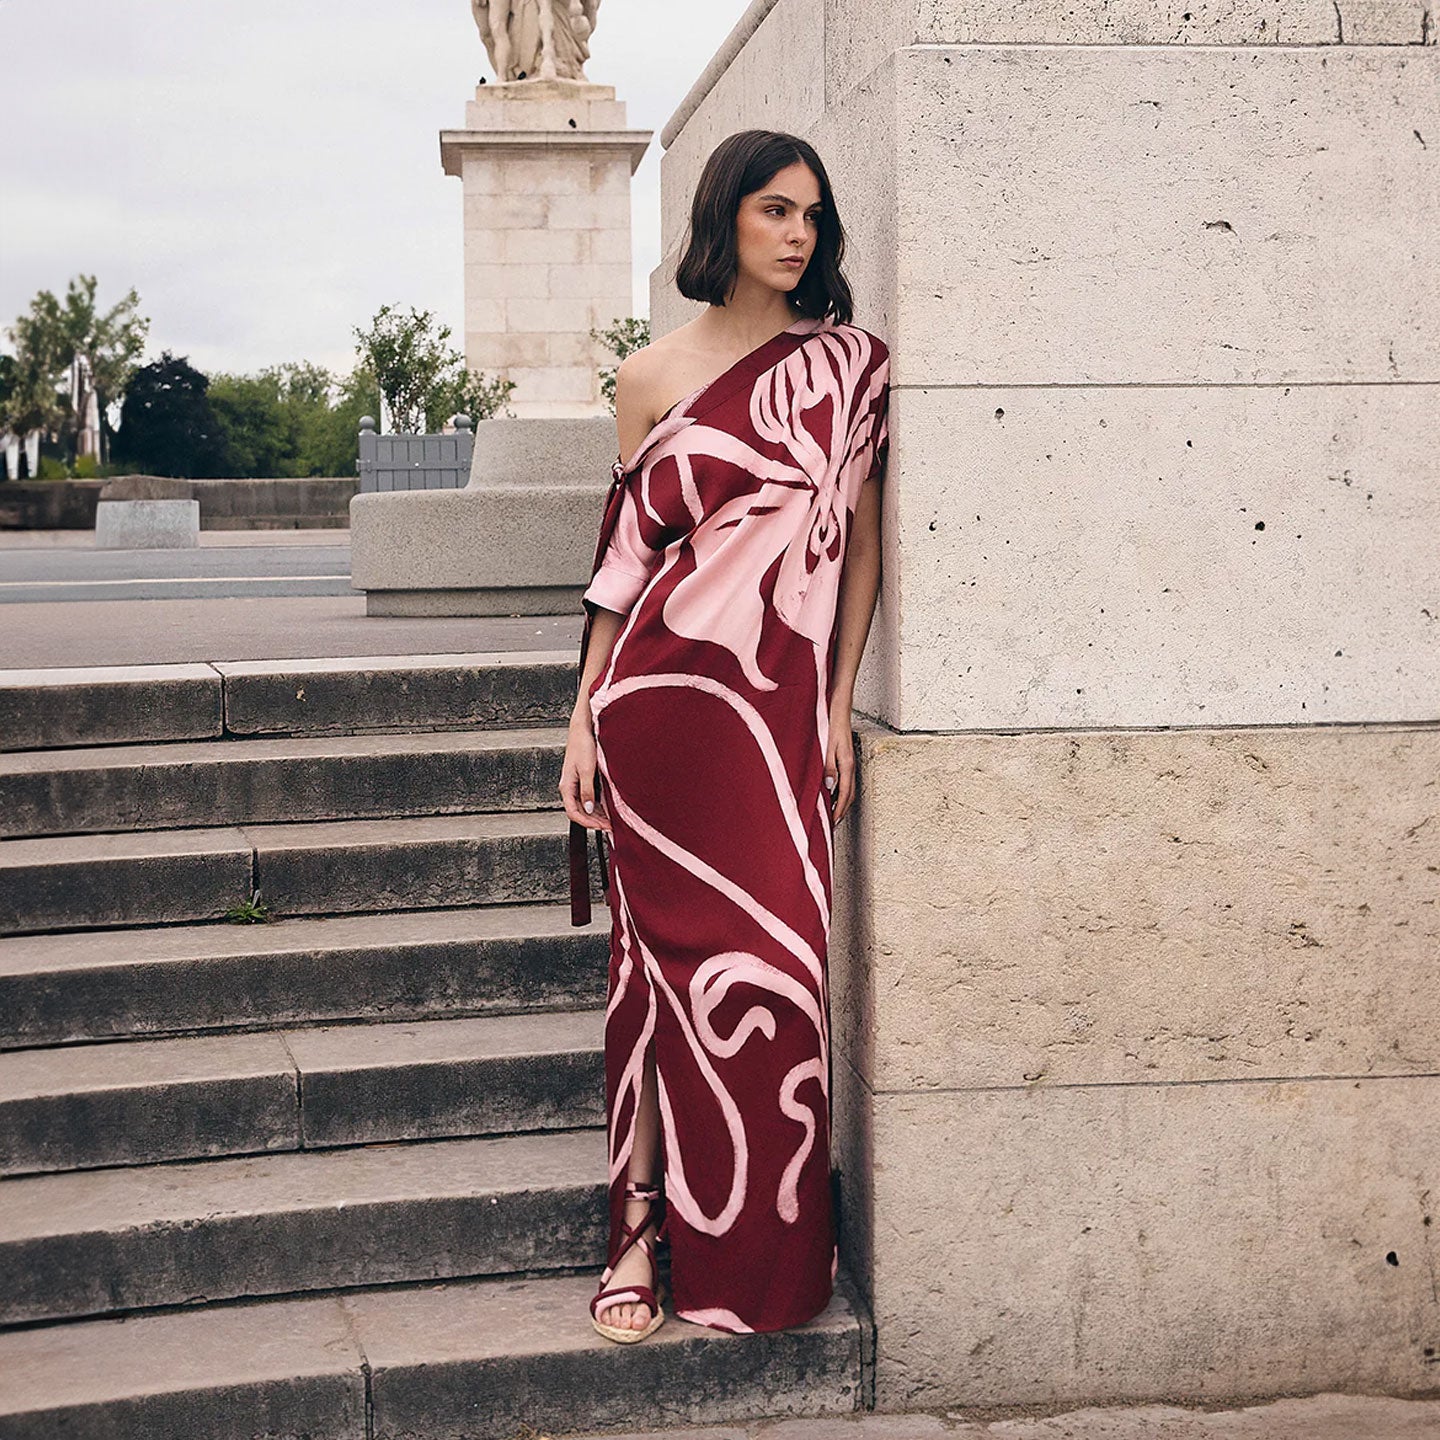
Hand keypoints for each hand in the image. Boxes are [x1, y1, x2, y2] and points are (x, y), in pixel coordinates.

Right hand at [559, 709, 612, 831]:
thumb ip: (587, 790)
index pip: (573, 813)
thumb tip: (587, 809)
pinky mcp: (583, 778)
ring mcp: (576, 783)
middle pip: (579, 811)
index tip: (601, 827)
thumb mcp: (587, 770)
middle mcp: (570, 787)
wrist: (583, 728)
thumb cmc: (582, 745)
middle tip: (610, 827)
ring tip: (611, 820)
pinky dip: (598, 804)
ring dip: (596, 814)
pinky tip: (608, 807)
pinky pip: (589, 797)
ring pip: (585, 805)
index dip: (587, 822)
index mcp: (566, 786)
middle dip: (594, 821)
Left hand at [823, 698, 856, 823]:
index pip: (844, 795)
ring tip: (832, 814)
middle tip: (833, 825)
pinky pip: (845, 780)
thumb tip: (830, 787)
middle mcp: (850, 765)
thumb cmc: (830, 724)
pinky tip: (830, 793)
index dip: (839, 811)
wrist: (838, 706)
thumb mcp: (826, 746)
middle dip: (842, 811)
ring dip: (841, 802)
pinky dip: (839, 791)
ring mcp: (848, 761)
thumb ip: (828, 767)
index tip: (832, 824)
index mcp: (846, 764)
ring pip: (848, 788)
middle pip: (849, 795)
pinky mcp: (844, 757)